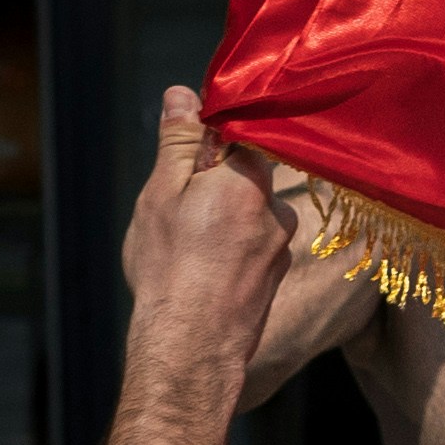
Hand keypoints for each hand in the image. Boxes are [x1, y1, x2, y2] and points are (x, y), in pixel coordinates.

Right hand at [121, 87, 297, 374]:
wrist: (191, 349)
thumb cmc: (170, 268)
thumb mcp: (162, 195)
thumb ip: (180, 143)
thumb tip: (183, 95)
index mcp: (250, 178)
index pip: (241, 133)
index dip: (209, 141)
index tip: (184, 157)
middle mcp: (278, 207)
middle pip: (244, 175)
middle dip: (211, 185)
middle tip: (176, 213)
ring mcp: (282, 245)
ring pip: (248, 213)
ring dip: (220, 221)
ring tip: (186, 252)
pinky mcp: (277, 276)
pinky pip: (252, 246)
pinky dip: (229, 251)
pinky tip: (201, 274)